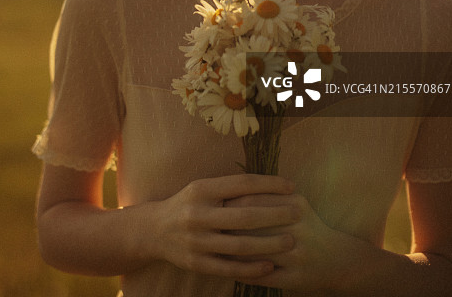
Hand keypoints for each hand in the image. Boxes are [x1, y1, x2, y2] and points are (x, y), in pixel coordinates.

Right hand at [151, 173, 296, 280]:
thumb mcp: (202, 188)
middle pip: (244, 215)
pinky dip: (251, 268)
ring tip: (291, 240)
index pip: (242, 184)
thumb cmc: (188, 204)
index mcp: (201, 190)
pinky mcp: (197, 264)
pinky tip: (270, 265)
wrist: (153, 231)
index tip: (291, 186)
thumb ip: (229, 188)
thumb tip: (268, 184)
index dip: (269, 184)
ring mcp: (197, 241)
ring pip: (240, 245)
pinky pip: (229, 268)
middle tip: (298, 213)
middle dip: (275, 214)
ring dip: (269, 243)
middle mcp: (198, 214)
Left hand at [223, 191, 356, 291]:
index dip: (230, 203)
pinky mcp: (295, 279)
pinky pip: (261, 276)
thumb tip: (230, 191)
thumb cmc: (307, 225)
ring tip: (213, 246)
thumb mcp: (294, 203)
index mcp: (296, 206)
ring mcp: (297, 256)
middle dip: (226, 226)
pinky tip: (228, 268)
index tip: (214, 204)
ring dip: (231, 251)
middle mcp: (298, 229)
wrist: (338, 259)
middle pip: (251, 226)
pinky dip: (243, 272)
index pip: (253, 200)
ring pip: (254, 253)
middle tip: (208, 225)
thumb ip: (268, 194)